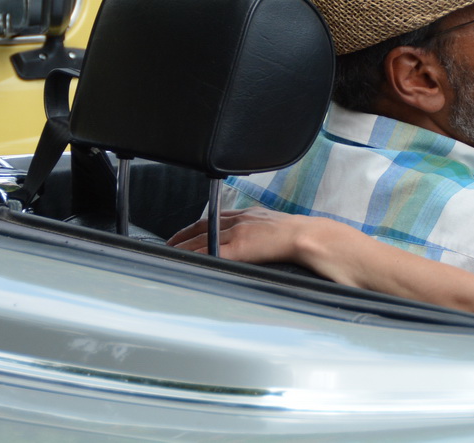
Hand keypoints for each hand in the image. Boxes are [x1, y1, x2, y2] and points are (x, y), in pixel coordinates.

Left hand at [168, 206, 313, 262]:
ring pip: (204, 239)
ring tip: (172, 254)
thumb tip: (252, 238)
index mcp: (247, 213)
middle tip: (169, 244)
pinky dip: (199, 255)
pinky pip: (213, 252)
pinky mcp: (240, 247)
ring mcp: (238, 233)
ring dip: (185, 247)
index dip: (195, 226)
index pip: (214, 217)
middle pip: (204, 226)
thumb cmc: (295, 232)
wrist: (304, 235)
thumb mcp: (271, 222)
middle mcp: (239, 220)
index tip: (184, 233)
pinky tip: (189, 260)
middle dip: (183, 236)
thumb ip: (257, 226)